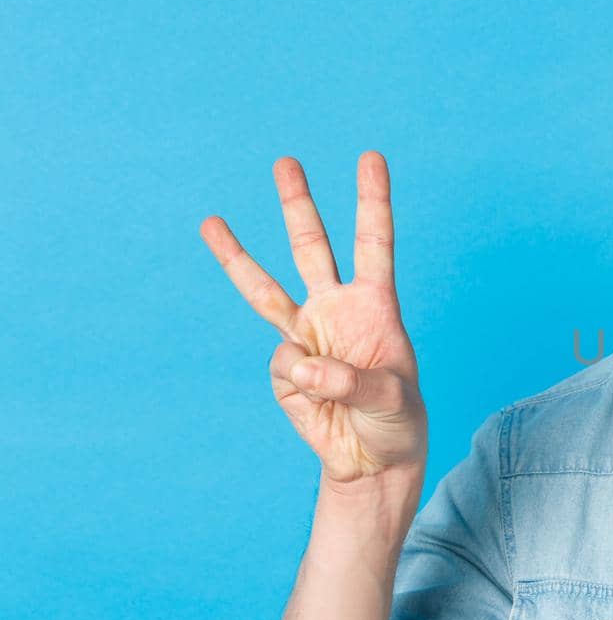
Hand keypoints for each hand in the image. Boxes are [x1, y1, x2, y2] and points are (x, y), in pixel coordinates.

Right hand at [200, 151, 427, 483]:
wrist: (372, 461)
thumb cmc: (396, 421)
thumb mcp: (392, 399)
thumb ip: (351, 380)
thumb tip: (300, 361)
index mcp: (375, 305)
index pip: (374, 244)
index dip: (373, 201)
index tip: (370, 157)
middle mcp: (336, 311)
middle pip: (312, 249)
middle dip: (298, 205)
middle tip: (285, 161)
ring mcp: (305, 337)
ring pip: (266, 290)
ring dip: (237, 256)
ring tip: (210, 222)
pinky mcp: (285, 371)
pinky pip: (284, 367)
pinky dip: (304, 384)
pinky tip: (322, 401)